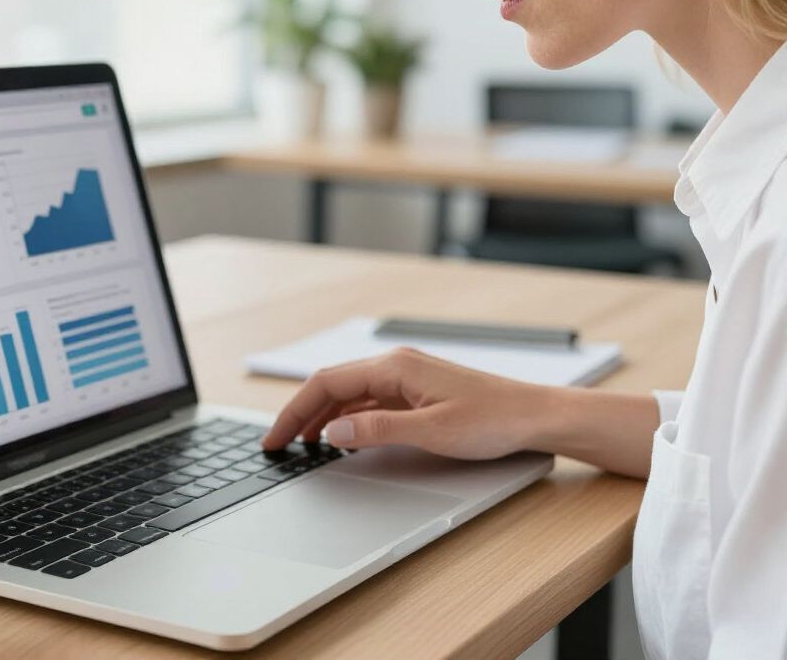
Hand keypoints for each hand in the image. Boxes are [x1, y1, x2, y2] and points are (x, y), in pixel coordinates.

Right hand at [260, 347, 553, 457]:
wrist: (534, 415)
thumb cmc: (492, 419)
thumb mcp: (431, 430)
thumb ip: (377, 429)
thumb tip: (333, 431)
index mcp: (394, 366)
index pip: (327, 382)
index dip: (296, 410)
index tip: (276, 437)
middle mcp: (395, 365)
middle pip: (333, 384)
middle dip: (301, 413)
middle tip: (279, 444)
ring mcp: (406, 377)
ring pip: (349, 392)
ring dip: (323, 416)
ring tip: (301, 443)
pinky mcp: (416, 392)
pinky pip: (369, 400)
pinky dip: (347, 417)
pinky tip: (341, 436)